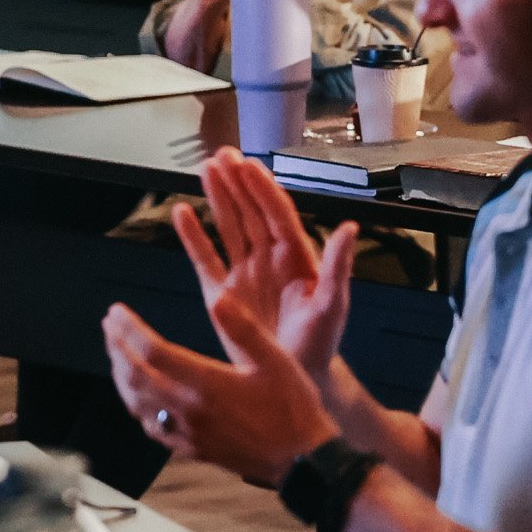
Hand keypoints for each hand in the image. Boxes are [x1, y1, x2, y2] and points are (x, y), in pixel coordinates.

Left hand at [103, 293, 338, 485]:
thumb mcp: (276, 359)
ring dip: (121, 376)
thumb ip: (243, 327)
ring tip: (116, 354)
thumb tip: (217, 298)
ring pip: (138, 404)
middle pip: (136, 377)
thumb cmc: (293, 408)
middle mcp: (190, 411)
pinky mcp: (193, 450)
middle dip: (117, 348)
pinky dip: (136, 407)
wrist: (303, 461)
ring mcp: (188, 434)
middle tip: (109, 325)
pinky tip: (138, 398)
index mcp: (207, 384)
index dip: (129, 329)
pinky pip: (152, 428)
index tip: (116, 312)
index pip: (152, 352)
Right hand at [173, 150, 357, 381]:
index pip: (276, 214)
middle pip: (250, 211)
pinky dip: (193, 237)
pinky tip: (181, 213)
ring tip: (205, 169)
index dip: (262, 188)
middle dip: (236, 182)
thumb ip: (338, 267)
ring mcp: (244, 273)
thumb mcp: (332, 306)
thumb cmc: (319, 342)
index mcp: (296, 257)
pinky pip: (205, 258)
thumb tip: (350, 227)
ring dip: (216, 198)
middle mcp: (268, 258)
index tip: (247, 164)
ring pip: (228, 226)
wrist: (295, 377)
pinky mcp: (222, 293)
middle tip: (221, 154)